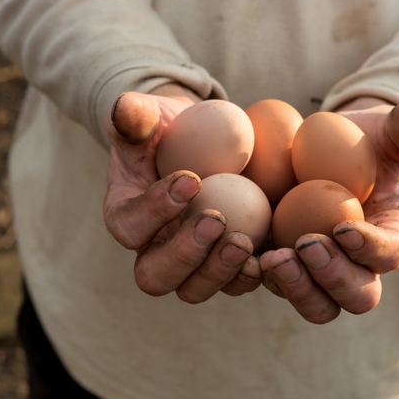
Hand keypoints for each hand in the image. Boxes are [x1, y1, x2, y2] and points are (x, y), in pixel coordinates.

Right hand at [103, 84, 261, 302]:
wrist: (202, 143)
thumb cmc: (167, 130)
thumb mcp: (146, 117)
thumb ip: (133, 116)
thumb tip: (125, 109)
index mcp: (127, 216)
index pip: (130, 225)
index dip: (155, 210)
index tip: (190, 179)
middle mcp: (154, 249)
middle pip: (156, 275)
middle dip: (184, 255)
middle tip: (215, 221)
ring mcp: (192, 263)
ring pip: (195, 289)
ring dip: (219, 272)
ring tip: (244, 242)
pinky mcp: (226, 263)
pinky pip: (236, 282)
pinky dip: (254, 274)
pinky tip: (273, 252)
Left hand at [260, 97, 398, 323]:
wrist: (331, 153)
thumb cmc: (369, 143)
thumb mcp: (391, 131)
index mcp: (392, 237)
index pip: (390, 253)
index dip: (370, 247)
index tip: (344, 228)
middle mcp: (359, 266)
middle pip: (356, 296)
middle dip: (333, 278)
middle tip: (306, 245)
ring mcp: (320, 272)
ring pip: (316, 303)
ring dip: (295, 287)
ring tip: (272, 257)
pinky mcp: (287, 265)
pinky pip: (275, 284)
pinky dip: (259, 276)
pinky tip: (241, 252)